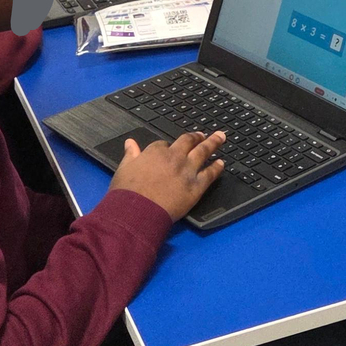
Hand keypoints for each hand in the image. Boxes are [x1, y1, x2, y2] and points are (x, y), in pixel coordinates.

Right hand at [109, 130, 225, 221]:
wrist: (138, 211)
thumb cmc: (128, 192)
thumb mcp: (124, 168)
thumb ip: (130, 155)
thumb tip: (130, 143)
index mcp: (156, 152)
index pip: (164, 144)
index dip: (168, 146)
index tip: (171, 147)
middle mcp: (174, 157)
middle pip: (188, 142)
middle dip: (196, 137)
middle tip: (203, 134)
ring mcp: (187, 170)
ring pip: (203, 152)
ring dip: (213, 143)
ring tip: (220, 137)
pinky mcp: (196, 186)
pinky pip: (210, 173)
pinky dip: (217, 167)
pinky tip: (222, 163)